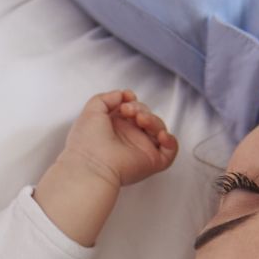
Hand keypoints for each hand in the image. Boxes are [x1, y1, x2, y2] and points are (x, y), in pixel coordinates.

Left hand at [60, 90, 177, 187]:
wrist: (91, 164)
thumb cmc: (87, 142)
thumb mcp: (92, 110)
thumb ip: (106, 97)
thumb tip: (122, 94)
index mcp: (115, 128)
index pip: (133, 111)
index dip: (133, 102)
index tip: (126, 101)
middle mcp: (128, 139)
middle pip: (147, 117)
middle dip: (141, 109)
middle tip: (129, 111)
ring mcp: (141, 150)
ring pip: (159, 129)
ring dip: (153, 120)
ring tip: (140, 120)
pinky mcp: (151, 161)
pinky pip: (170, 151)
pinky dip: (171, 141)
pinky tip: (161, 135)